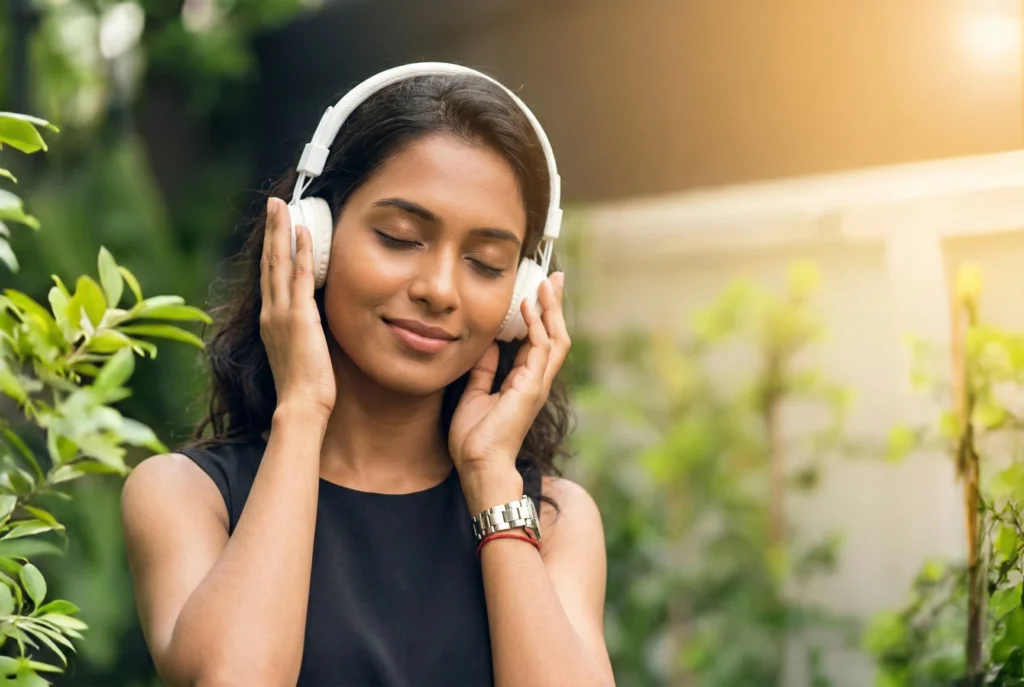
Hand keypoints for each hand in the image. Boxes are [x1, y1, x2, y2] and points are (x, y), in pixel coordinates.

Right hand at [260, 197, 335, 419]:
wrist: (300, 405)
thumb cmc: (304, 387)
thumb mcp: (301, 351)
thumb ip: (304, 331)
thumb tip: (316, 320)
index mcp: (270, 321)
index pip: (270, 277)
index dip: (272, 250)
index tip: (276, 228)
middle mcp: (271, 312)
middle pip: (269, 262)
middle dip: (271, 230)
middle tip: (274, 204)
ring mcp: (282, 313)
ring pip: (279, 262)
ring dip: (281, 231)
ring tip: (283, 206)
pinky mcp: (299, 316)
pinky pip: (300, 276)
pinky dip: (301, 252)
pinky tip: (304, 231)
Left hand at [449, 273, 568, 482]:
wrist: (479, 464)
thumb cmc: (475, 438)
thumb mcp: (475, 394)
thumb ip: (484, 370)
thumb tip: (485, 346)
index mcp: (524, 382)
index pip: (538, 341)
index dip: (540, 316)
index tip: (537, 291)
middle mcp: (535, 381)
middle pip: (555, 335)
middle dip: (555, 305)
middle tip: (554, 278)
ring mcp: (537, 384)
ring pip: (555, 338)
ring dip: (550, 309)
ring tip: (546, 283)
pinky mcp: (531, 387)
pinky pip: (540, 349)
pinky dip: (537, 326)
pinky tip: (528, 307)